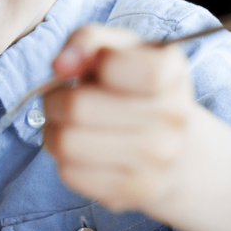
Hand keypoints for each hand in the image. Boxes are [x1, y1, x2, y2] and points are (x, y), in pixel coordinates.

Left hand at [43, 24, 194, 211]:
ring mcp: (158, 159)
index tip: (95, 69)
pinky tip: (83, 150)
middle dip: (55, 99)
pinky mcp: (136, 191)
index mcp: (170, 71)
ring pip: (66, 143)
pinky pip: (70, 173)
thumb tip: (61, 65)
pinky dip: (65, 159)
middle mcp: (172, 116)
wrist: (176, 146)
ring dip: (54, 130)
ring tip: (69, 124)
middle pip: (75, 107)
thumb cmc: (134, 88)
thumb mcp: (118, 49)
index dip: (90, 63)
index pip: (113, 64)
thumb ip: (87, 40)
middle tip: (63, 99)